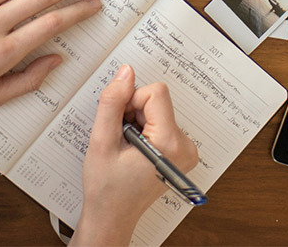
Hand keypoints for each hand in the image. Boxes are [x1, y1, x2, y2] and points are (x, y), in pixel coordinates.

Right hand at [74, 65, 198, 246]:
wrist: (112, 216)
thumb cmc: (106, 188)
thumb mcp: (101, 141)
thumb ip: (113, 102)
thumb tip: (126, 72)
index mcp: (170, 143)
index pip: (156, 93)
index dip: (131, 101)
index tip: (120, 123)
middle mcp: (185, 146)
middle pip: (157, 101)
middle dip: (133, 113)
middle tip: (120, 139)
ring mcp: (185, 150)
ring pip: (157, 110)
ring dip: (137, 121)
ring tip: (126, 148)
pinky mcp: (181, 151)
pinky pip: (161, 121)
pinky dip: (144, 129)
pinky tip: (134, 150)